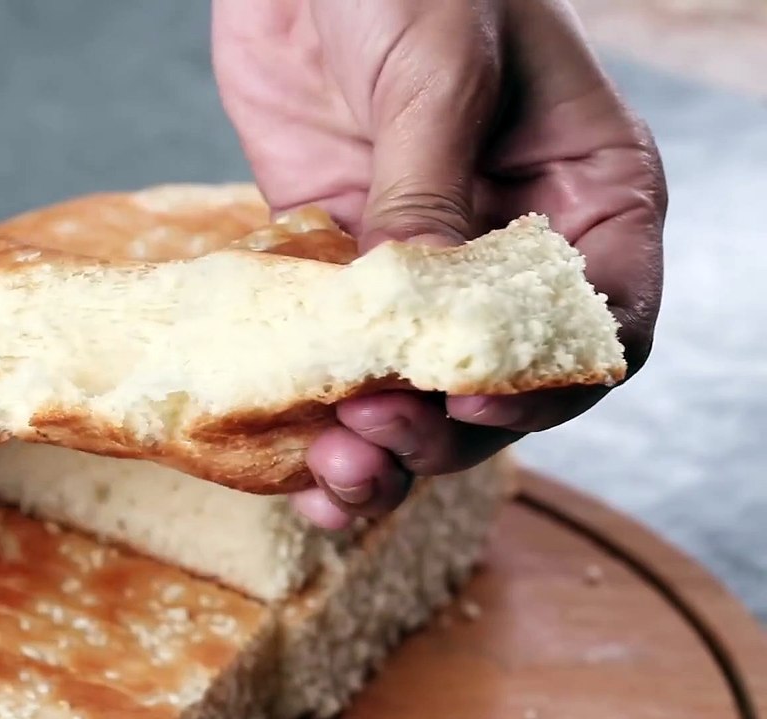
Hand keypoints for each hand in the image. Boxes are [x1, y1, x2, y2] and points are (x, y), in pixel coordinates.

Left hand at [213, 0, 665, 526]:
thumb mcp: (438, 68)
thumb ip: (429, 191)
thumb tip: (418, 312)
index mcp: (586, 192)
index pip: (597, 321)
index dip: (546, 380)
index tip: (469, 397)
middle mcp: (510, 242)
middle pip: (502, 378)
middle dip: (444, 427)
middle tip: (374, 436)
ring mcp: (421, 260)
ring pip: (417, 386)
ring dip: (382, 445)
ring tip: (333, 475)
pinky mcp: (338, 261)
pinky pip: (339, 353)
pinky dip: (320, 411)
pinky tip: (296, 459)